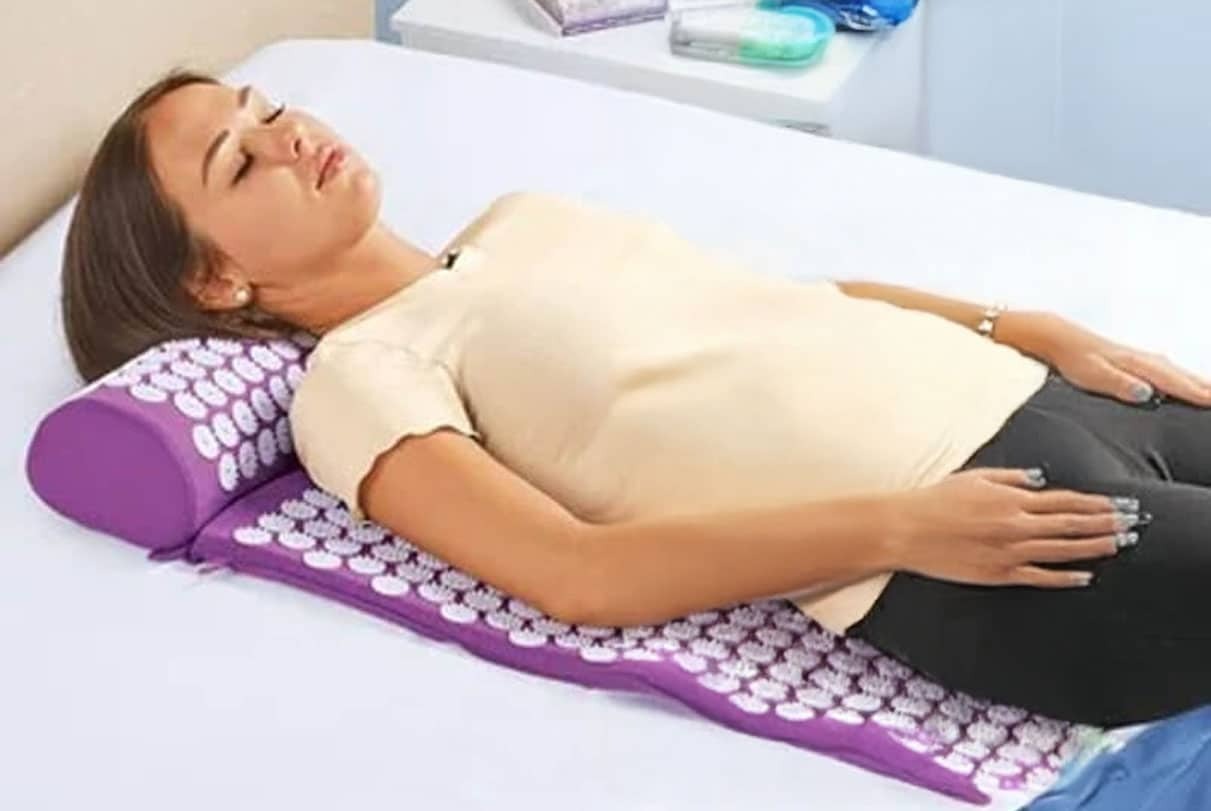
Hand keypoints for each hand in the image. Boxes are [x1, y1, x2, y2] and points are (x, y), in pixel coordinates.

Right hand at [888, 467, 1144, 587]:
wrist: (907, 529)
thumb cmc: (935, 500)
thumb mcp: (974, 477)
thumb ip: (1010, 478)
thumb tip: (1039, 480)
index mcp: (1011, 498)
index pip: (1065, 500)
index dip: (1096, 502)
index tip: (1118, 503)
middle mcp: (1016, 524)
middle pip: (1072, 524)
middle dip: (1105, 523)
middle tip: (1132, 524)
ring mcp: (1010, 551)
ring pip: (1063, 550)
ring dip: (1094, 547)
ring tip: (1119, 544)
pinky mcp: (999, 573)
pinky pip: (1040, 576)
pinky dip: (1065, 576)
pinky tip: (1085, 575)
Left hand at [997, 311, 1210, 407]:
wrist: (1060, 339)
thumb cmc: (1074, 360)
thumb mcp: (1093, 375)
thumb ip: (1119, 385)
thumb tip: (1147, 393)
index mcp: (1139, 365)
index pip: (1176, 383)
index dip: (1198, 395)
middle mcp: (1146, 360)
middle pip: (1185, 376)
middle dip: (1207, 388)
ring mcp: (1143, 358)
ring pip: (1179, 372)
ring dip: (1199, 382)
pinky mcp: (1136, 360)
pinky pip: (1170, 371)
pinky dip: (1184, 378)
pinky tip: (1188, 382)